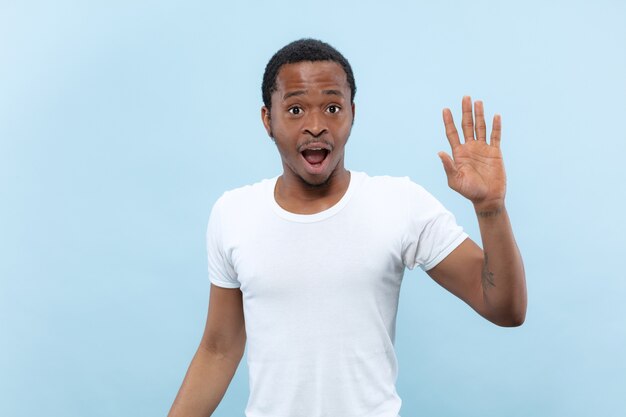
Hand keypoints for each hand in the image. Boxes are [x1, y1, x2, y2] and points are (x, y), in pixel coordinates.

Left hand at [439, 96, 505, 211]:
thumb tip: (440, 152)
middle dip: (465, 112)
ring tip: (478, 102)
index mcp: (459, 154)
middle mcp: (470, 148)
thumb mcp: (455, 181)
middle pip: (467, 126)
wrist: (487, 198)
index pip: (452, 134)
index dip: (449, 122)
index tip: (445, 109)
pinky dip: (496, 126)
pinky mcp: (495, 152)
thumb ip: (448, 166)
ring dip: (479, 115)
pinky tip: (495, 116)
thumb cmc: (469, 191)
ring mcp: (483, 149)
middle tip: (465, 97)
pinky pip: (495, 136)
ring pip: (481, 127)